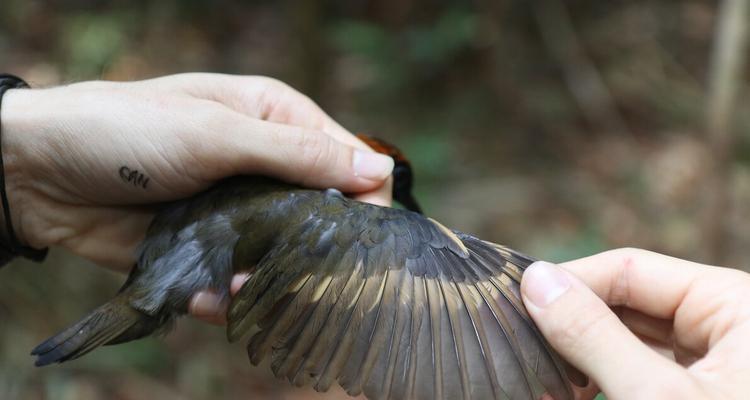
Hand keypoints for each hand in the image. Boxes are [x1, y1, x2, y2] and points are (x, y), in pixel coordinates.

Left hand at [1, 73, 393, 318]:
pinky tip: (206, 292)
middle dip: (313, 246)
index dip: (363, 198)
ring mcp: (236, 211)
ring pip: (282, 256)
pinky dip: (227, 294)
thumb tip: (380, 172)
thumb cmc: (127, 130)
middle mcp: (264, 166)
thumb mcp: (216, 134)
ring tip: (237, 281)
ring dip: (268, 277)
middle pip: (321, 215)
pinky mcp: (207, 249)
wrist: (38, 173)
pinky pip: (238, 282)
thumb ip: (297, 155)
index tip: (365, 237)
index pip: (346, 160)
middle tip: (291, 266)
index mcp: (275, 120)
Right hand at [521, 248, 749, 399]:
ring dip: (581, 363)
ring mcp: (714, 365)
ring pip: (628, 342)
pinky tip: (570, 394)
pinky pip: (641, 374)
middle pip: (625, 305)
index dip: (568, 285)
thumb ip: (594, 336)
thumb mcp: (655, 396)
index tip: (516, 306)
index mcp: (735, 305)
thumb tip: (536, 280)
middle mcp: (727, 326)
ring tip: (544, 386)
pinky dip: (602, 383)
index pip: (628, 269)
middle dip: (572, 331)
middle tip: (525, 353)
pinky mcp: (699, 392)